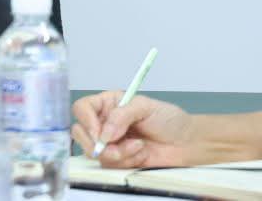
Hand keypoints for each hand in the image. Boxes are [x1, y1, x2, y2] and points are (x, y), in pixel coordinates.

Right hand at [71, 92, 195, 167]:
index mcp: (107, 104)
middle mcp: (104, 123)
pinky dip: (126, 160)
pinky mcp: (119, 160)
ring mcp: (110, 143)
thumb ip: (121, 115)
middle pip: (80, 133)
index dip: (85, 120)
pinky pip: (110, 164)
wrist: (187, 143)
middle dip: (95, 143)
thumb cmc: (168, 119)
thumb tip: (104, 133)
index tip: (98, 132)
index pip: (82, 108)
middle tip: (113, 147)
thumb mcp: (145, 107)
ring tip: (138, 146)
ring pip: (94, 152)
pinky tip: (141, 153)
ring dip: (116, 152)